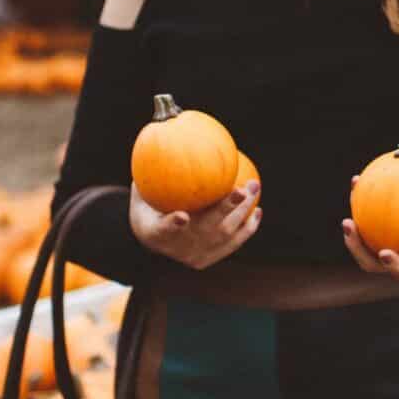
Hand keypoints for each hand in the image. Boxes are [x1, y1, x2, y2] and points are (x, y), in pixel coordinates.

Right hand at [130, 181, 260, 268]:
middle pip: (206, 230)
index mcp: (155, 233)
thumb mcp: (141, 191)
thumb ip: (148, 172)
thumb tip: (155, 138)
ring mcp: (194, 256)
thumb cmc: (146, 207)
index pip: (163, 228)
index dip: (172, 224)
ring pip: (225, 235)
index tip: (182, 216)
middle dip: (227, 209)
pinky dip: (247, 227)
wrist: (150, 241)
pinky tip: (258, 210)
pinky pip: (232, 244)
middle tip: (242, 188)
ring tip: (254, 186)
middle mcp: (177, 248)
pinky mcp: (207, 260)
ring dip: (243, 211)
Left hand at [342, 186, 398, 285]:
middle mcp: (397, 257)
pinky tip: (356, 180)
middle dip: (357, 249)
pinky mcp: (372, 229)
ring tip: (347, 213)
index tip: (385, 252)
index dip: (393, 266)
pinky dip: (358, 199)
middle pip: (372, 263)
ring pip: (361, 244)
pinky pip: (362, 217)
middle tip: (350, 226)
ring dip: (350, 232)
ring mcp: (381, 244)